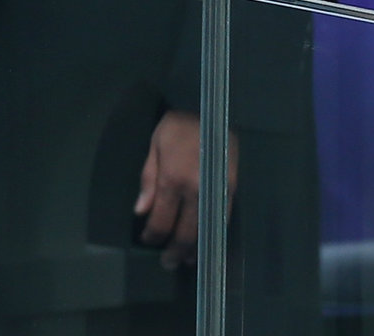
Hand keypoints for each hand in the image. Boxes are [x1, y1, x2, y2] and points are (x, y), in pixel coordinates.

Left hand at [135, 110, 237, 267]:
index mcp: (173, 179)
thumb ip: (148, 179)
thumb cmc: (179, 124)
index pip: (162, 219)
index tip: (147, 240)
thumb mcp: (155, 145)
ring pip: (206, 231)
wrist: (215, 109)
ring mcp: (218, 193)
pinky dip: (213, 235)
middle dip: (175, 251)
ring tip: (187, 260)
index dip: (153, 235)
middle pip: (186, 232)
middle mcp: (197, 191)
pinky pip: (222, 220)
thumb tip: (140, 211)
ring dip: (196, 249)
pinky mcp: (233, 191)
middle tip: (168, 264)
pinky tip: (207, 241)